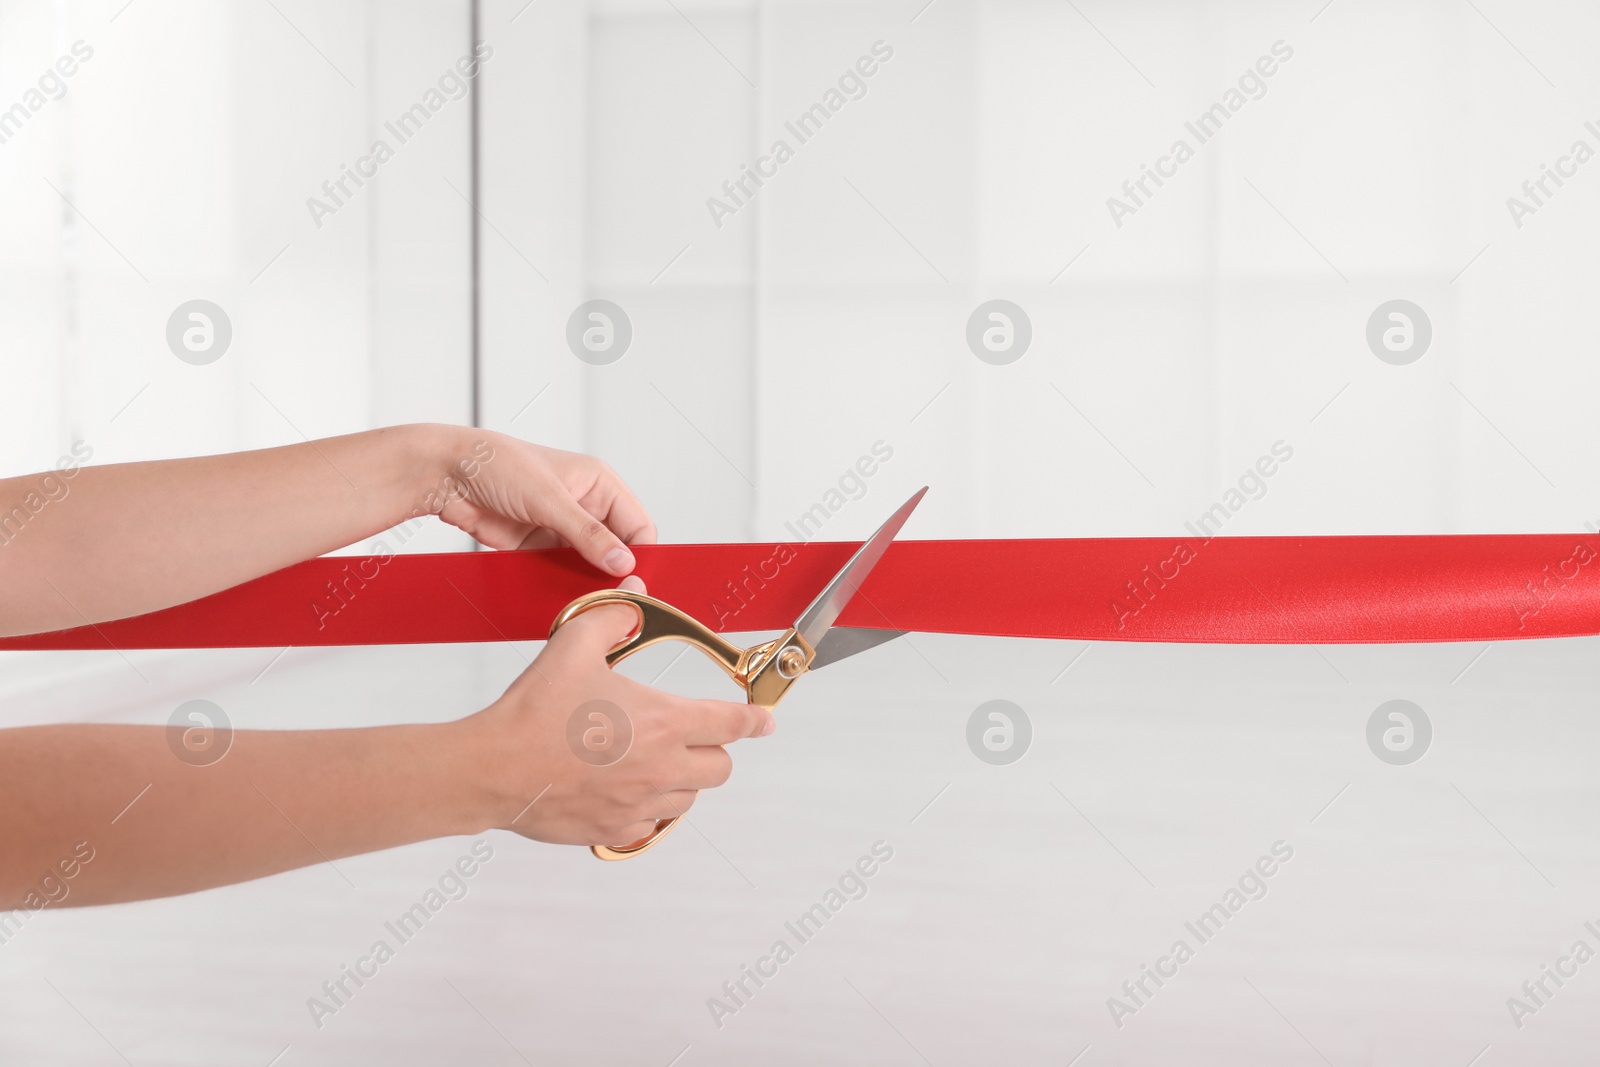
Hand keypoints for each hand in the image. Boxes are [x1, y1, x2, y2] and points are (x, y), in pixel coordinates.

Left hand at [430, 428, 656, 576]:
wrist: (447, 475)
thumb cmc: (497, 463)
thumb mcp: (549, 498)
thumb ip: (587, 534)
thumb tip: (621, 561)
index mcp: (599, 483)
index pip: (637, 525)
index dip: (640, 554)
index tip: (634, 581)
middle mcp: (584, 506)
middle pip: (615, 549)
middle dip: (613, 572)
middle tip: (612, 596)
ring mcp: (560, 528)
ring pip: (588, 565)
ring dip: (586, 581)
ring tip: (586, 599)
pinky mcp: (537, 547)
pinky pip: (559, 572)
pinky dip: (561, 585)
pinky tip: (561, 595)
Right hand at [471, 579, 774, 846]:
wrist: (493, 768)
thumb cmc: (532, 713)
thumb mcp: (574, 646)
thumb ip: (612, 619)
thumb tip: (632, 601)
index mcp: (664, 723)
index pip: (731, 723)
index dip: (754, 720)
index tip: (765, 721)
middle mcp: (661, 768)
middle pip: (720, 768)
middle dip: (714, 750)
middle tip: (691, 736)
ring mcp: (639, 805)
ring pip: (688, 799)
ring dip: (682, 780)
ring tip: (651, 760)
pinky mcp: (615, 831)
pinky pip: (652, 826)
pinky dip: (649, 810)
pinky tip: (625, 790)